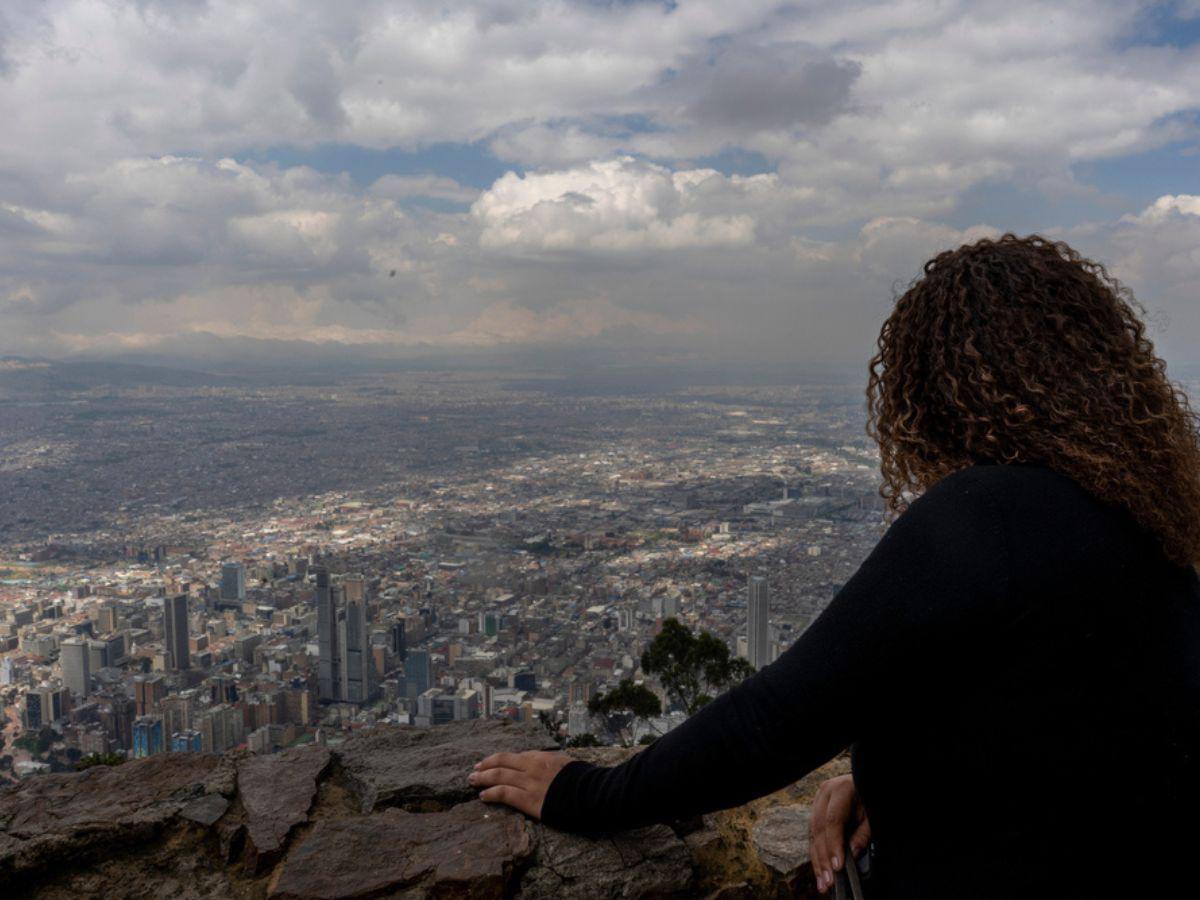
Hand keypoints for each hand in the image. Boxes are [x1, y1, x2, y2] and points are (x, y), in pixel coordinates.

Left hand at [468, 750, 575, 818]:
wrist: (590, 792)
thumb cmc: (582, 778)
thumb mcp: (564, 763)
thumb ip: (549, 762)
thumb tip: (543, 763)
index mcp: (540, 757)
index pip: (513, 757)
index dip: (498, 760)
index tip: (489, 763)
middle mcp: (531, 767)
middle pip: (501, 763)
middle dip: (485, 766)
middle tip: (474, 770)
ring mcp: (529, 783)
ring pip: (499, 777)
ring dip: (483, 778)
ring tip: (472, 781)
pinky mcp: (529, 801)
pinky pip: (504, 794)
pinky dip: (491, 793)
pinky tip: (483, 796)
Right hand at [808, 773, 871, 894]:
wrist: (869, 782)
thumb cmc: (873, 798)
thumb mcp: (874, 815)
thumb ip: (863, 834)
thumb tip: (852, 854)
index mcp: (841, 789)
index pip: (833, 821)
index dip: (834, 845)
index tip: (837, 866)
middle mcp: (825, 792)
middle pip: (819, 828)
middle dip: (823, 857)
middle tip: (828, 880)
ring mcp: (818, 798)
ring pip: (813, 832)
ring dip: (817, 859)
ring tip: (822, 881)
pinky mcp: (816, 807)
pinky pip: (814, 832)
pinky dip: (817, 852)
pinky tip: (820, 869)